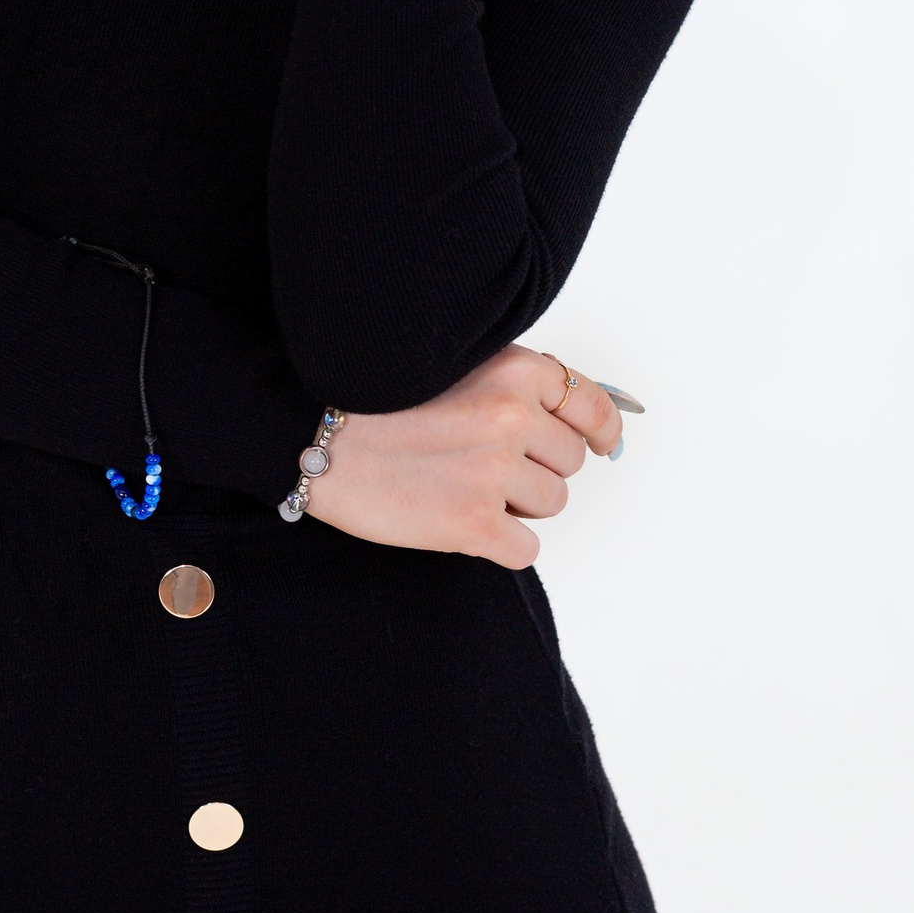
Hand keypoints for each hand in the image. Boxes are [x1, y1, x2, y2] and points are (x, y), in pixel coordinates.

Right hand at [304, 347, 624, 566]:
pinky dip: (499, 543)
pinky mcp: (473, 524)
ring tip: (460, 484)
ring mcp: (493, 472)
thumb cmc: (374, 397)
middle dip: (536, 466)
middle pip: (570, 461)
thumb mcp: (454, 364)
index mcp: (512, 370)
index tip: (602, 443)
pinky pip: (526, 548)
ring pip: (551, 504)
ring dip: (516, 504)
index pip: (592, 407)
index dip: (601, 430)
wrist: (311, 434)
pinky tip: (457, 519)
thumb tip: (586, 420)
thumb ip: (513, 384)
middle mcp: (511, 416)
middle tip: (481, 461)